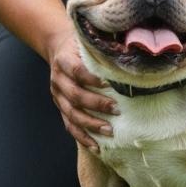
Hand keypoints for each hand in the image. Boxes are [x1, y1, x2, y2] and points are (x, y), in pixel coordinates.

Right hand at [47, 33, 119, 151]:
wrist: (57, 47)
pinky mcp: (60, 107)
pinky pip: (69, 125)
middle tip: (117, 109)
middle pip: (75, 95)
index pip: (76, 71)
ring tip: (109, 131)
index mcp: (63, 60)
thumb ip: (100, 47)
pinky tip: (96, 146)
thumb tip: (128, 52)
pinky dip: (82, 137)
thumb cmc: (78, 44)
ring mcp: (58, 95)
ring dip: (90, 124)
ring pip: (71, 114)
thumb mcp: (85, 40)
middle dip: (96, 104)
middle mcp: (58, 79)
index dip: (91, 78)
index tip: (109, 84)